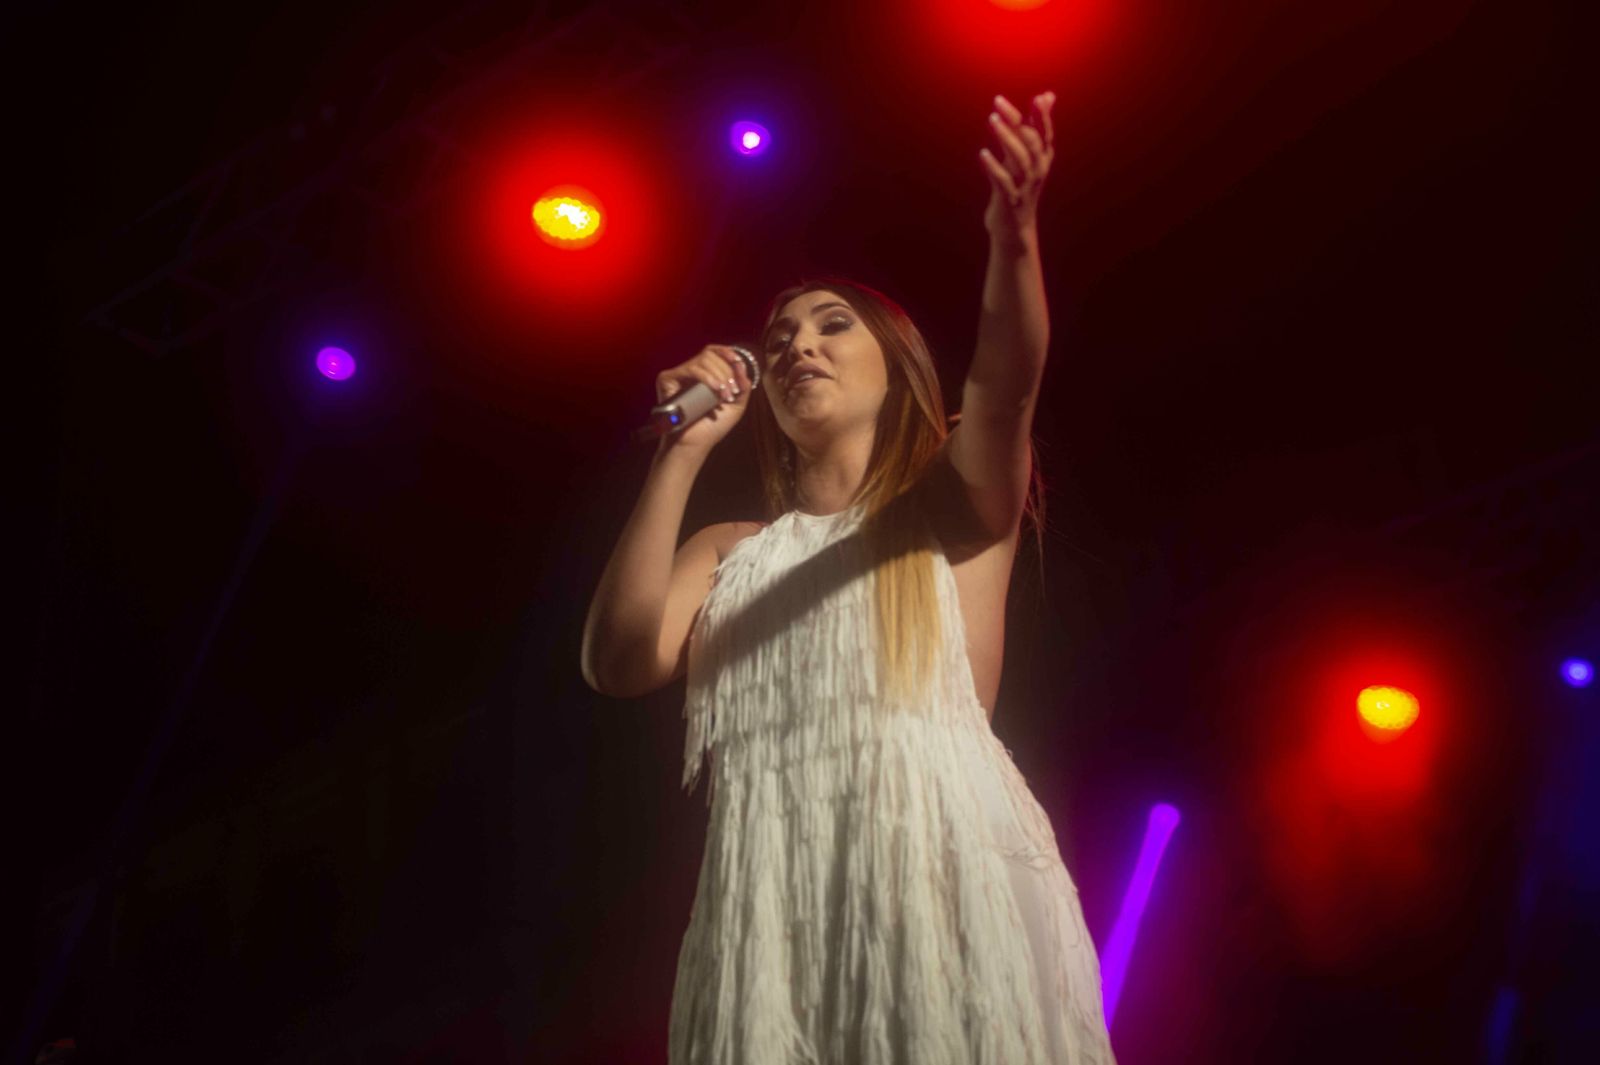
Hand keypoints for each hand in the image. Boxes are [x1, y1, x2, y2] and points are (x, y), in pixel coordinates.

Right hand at [653, 345, 752, 454]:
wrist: (694, 444)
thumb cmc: (712, 427)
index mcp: (704, 374)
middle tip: (732, 392)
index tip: (738, 363)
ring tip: (726, 396)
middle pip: (711, 355)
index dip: (727, 353)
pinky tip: (715, 390)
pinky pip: (691, 369)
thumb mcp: (735, 405)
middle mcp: (690, 372)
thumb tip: (742, 365)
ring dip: (719, 376)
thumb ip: (743, 386)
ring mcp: (678, 374)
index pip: (714, 352)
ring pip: (703, 360)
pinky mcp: (667, 378)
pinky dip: (707, 378)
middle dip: (727, 371)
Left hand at [980, 91, 1055, 242]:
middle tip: (998, 102)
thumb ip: (1033, 125)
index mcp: (1042, 158)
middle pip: (1031, 141)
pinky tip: (982, 154)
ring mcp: (1024, 185)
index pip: (1045, 132)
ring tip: (992, 119)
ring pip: (1020, 158)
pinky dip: (993, 167)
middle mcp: (1037, 170)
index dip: (1042, 115)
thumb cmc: (1018, 186)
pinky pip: (1002, 181)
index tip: (1036, 98)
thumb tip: (1047, 95)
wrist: (1014, 228)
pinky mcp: (1010, 199)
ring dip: (1005, 137)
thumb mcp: (1027, 156)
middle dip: (1016, 120)